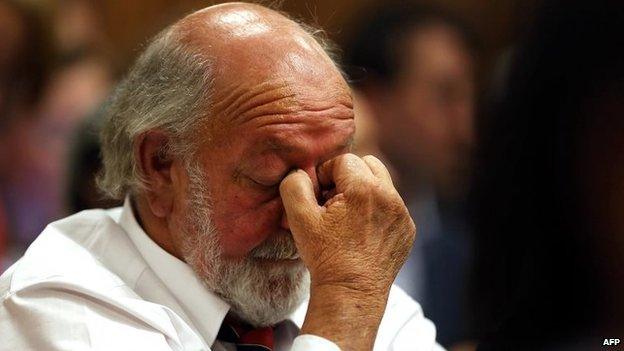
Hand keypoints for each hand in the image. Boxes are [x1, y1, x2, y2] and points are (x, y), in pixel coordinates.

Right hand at [279, 153, 415, 349]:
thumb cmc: (325, 256)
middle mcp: (390, 196)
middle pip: (369, 164)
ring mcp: (402, 214)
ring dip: (364, 192)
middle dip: (349, 176)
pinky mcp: (407, 229)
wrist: (351, 292)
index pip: (344, 160)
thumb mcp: (299, 218)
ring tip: (347, 217)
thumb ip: (295, 185)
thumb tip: (301, 172)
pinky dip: (377, 210)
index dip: (326, 175)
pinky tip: (361, 231)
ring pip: (382, 184)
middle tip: (334, 201)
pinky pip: (392, 206)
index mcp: (365, 188)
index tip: (320, 197)